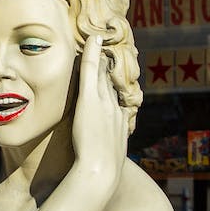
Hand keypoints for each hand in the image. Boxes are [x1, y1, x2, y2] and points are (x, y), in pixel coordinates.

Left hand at [70, 38, 126, 190]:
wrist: (101, 172)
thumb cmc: (101, 171)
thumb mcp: (108, 160)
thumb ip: (105, 152)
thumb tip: (102, 158)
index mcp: (119, 122)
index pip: (115, 98)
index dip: (112, 86)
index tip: (109, 78)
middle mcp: (114, 108)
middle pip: (110, 82)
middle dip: (109, 67)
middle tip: (109, 49)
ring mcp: (103, 102)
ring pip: (102, 73)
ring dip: (101, 56)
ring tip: (100, 40)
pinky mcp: (90, 99)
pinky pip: (90, 70)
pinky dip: (93, 52)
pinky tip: (93, 38)